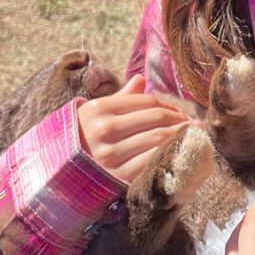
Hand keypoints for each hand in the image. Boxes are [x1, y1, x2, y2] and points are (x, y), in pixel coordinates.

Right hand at [77, 74, 192, 182]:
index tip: (180, 112)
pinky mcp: (119, 175)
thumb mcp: (95, 115)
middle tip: (192, 123)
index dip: (168, 105)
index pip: (146, 101)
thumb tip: (141, 79)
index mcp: (98, 109)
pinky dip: (171, 153)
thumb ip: (120, 98)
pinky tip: (180, 152)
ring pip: (158, 137)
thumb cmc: (83, 139)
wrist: (61, 174)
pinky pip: (153, 159)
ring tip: (192, 134)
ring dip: (181, 135)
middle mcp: (104, 129)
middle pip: (155, 118)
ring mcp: (111, 154)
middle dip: (179, 119)